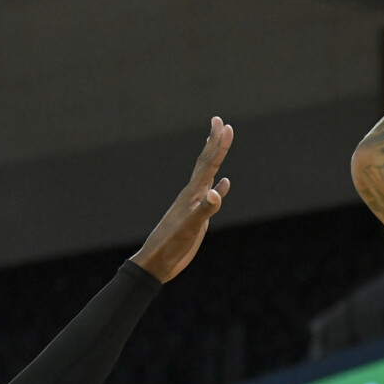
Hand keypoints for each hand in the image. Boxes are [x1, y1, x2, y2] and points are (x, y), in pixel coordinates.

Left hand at [130, 117, 232, 282]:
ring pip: (207, 176)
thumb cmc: (171, 245)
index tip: (225, 125)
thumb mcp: (189, 228)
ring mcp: (194, 204)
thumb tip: (216, 192)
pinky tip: (223, 185)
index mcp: (192, 193)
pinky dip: (218, 188)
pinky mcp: (196, 216)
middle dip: (214, 142)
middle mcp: (192, 194)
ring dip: (215, 159)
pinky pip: (210, 197)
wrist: (157, 262)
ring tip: (219, 144)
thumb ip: (204, 210)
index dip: (219, 145)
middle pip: (205, 162)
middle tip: (219, 121)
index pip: (209, 164)